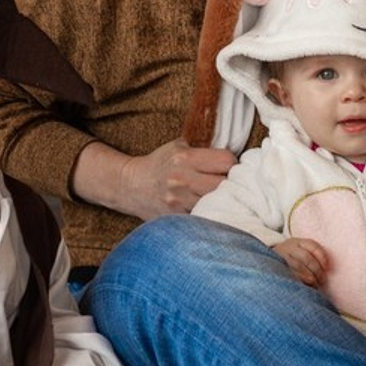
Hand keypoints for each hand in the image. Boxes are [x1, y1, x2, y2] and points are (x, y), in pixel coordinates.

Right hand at [74, 137, 236, 219]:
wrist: (131, 185)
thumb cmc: (160, 163)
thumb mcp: (179, 146)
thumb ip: (204, 147)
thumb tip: (234, 148)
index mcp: (186, 158)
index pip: (226, 161)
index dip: (232, 163)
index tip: (228, 167)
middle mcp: (182, 180)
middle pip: (225, 184)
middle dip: (230, 183)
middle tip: (226, 183)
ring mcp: (179, 202)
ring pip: (217, 204)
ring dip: (221, 201)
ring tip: (217, 196)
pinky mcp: (176, 219)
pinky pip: (203, 218)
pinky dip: (209, 214)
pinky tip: (207, 209)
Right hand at [273, 237, 329, 287]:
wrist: (265, 262)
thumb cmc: (290, 260)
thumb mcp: (298, 253)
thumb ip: (310, 258)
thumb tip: (328, 269)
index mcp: (296, 242)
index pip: (312, 246)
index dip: (322, 256)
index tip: (327, 267)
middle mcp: (288, 247)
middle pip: (306, 258)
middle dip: (316, 270)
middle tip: (321, 280)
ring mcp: (280, 257)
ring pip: (297, 266)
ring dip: (308, 277)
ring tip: (314, 285)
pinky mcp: (275, 267)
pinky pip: (289, 274)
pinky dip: (298, 281)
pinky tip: (303, 286)